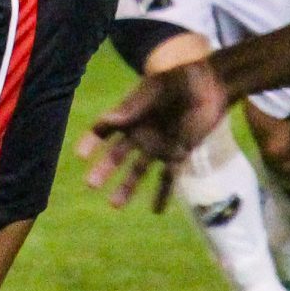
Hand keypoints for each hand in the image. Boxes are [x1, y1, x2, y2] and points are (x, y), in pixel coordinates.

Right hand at [76, 60, 230, 212]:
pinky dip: (162, 194)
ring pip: (138, 171)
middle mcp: (139, 134)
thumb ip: (134, 107)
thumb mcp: (154, 90)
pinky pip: (168, 178)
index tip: (81, 154)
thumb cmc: (178, 79)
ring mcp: (157, 146)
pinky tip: (156, 211)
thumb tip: (110, 119)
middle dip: (104, 170)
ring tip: (115, 205)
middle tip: (90, 185)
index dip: (90, 141)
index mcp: (129, 114)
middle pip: (116, 156)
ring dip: (127, 188)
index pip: (103, 130)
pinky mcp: (178, 154)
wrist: (208, 83)